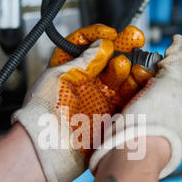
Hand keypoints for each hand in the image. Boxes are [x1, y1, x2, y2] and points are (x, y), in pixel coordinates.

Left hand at [12, 24, 153, 181]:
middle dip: (123, 48)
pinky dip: (136, 87)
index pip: (84, 46)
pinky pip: (127, 98)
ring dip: (130, 68)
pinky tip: (139, 78)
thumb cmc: (42, 113)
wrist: (46, 146)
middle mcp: (84, 85)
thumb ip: (84, 60)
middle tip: (135, 39)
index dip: (97, 36)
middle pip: (107, 60)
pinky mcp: (110, 116)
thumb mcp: (59, 76)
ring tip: (131, 67)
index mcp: (67, 72)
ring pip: (121, 78)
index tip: (109, 35)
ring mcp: (98, 100)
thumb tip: (103, 45)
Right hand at [89, 34, 181, 177]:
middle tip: (165, 64)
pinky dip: (143, 95)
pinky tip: (131, 87)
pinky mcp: (154, 131)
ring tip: (143, 73)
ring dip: (155, 81)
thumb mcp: (170, 81)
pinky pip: (153, 108)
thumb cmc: (155, 126)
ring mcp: (173, 129)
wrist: (128, 153)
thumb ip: (179, 59)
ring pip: (169, 97)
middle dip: (177, 72)